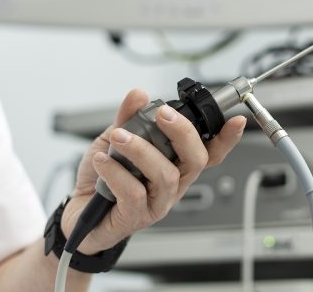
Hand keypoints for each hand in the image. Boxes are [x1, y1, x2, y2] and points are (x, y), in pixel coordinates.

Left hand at [61, 89, 245, 254]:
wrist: (76, 212)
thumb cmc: (103, 178)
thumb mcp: (114, 140)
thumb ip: (128, 117)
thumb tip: (139, 94)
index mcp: (175, 165)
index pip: (209, 153)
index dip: (226, 139)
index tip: (236, 120)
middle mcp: (173, 185)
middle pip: (196, 160)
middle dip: (183, 132)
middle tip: (162, 114)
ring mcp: (157, 203)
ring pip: (165, 175)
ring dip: (141, 150)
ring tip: (118, 137)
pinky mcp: (135, 217)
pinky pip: (133, 192)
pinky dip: (116, 172)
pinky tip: (103, 161)